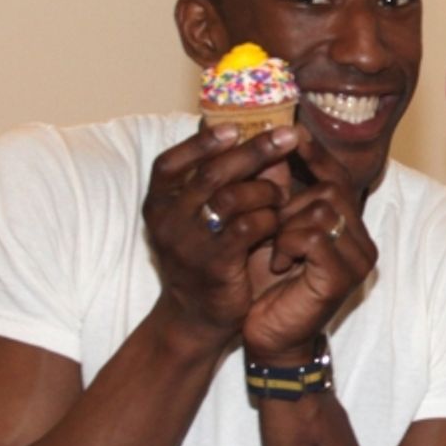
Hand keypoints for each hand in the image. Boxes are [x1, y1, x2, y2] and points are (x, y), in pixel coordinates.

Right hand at [142, 122, 300, 343]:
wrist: (196, 318)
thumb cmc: (206, 259)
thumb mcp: (208, 219)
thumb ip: (231, 182)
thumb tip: (270, 145)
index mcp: (158, 202)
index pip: (171, 161)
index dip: (203, 142)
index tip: (236, 127)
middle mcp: (166, 219)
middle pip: (211, 172)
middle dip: (253, 151)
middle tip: (287, 136)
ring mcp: (187, 242)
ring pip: (232, 197)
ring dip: (266, 190)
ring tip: (282, 195)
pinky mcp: (214, 263)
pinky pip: (248, 227)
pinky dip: (270, 218)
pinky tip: (280, 221)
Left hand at [242, 128, 377, 362]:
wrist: (269, 337)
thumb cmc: (268, 286)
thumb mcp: (271, 230)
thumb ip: (278, 192)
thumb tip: (271, 144)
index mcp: (349, 227)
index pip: (338, 177)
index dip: (315, 155)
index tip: (290, 134)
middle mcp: (362, 241)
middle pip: (330, 189)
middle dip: (289, 201)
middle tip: (266, 225)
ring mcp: (358, 259)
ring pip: (322, 209)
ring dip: (286, 225)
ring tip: (272, 248)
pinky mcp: (345, 276)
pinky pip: (314, 236)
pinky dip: (288, 244)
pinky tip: (279, 263)